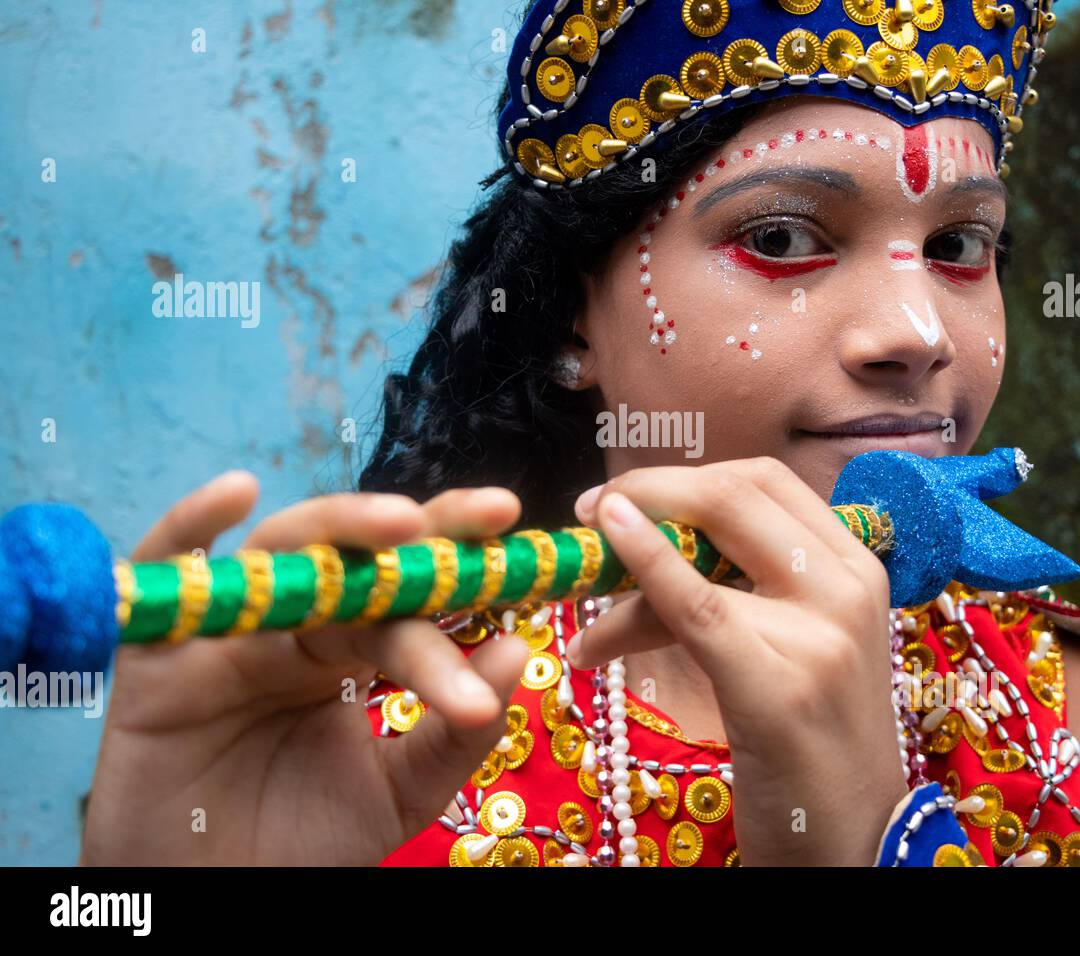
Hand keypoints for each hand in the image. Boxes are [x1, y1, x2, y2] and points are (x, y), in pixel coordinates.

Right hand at [80, 472, 530, 864]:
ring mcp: (225, 633)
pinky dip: (188, 529)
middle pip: (353, 557)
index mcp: (348, 649)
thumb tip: (518, 648)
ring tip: (403, 525)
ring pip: (280, 555)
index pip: (408, 589)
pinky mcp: (153, 658)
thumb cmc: (298, 846)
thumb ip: (456, 731)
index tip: (521, 537)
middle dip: (417, 530)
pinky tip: (237, 493)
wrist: (217, 906)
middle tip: (489, 516)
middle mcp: (291, 627)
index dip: (462, 561)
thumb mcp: (399, 791)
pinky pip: (164, 580)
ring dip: (339, 529)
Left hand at [566, 457, 907, 865]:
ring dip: (622, 568)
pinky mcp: (781, 688)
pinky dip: (648, 565)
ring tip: (584, 624)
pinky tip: (611, 544)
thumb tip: (643, 539)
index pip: (762, 481)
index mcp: (857, 566)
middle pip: (733, 495)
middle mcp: (849, 586)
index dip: (683, 478)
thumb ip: (745, 586)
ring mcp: (823, 635)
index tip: (622, 501)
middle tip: (585, 520)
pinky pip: (698, 606)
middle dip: (647, 492)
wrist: (856, 841)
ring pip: (704, 550)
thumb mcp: (794, 644)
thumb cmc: (812, 741)